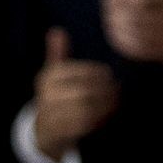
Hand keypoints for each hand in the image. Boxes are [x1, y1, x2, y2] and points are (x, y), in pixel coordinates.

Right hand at [33, 26, 119, 162]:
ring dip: (104, 106)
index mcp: (48, 77)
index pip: (79, 72)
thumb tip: (57, 30)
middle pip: (84, 91)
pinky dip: (98, 120)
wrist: (43, 132)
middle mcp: (47, 95)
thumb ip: (58, 53)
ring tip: (116, 102)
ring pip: (85, 109)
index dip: (98, 73)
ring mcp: (51, 115)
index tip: (112, 75)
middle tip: (118, 89)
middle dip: (104, 91)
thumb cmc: (54, 96)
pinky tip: (107, 116)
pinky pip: (83, 126)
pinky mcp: (59, 133)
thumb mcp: (53, 74)